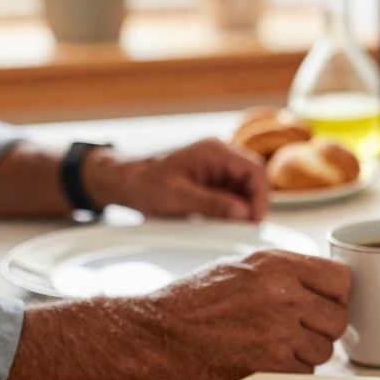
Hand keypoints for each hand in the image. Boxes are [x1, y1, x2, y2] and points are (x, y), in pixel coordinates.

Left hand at [86, 138, 269, 220]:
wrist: (119, 179)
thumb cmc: (142, 182)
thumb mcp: (177, 197)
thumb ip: (212, 204)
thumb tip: (243, 213)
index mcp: (214, 151)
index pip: (254, 171)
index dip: (261, 197)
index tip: (255, 221)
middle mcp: (219, 155)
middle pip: (253, 177)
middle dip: (254, 203)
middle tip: (248, 228)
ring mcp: (215, 166)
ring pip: (244, 186)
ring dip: (243, 206)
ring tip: (234, 227)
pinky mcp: (209, 178)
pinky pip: (230, 192)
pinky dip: (231, 207)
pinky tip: (222, 221)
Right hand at [134, 249, 351, 379]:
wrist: (156, 333)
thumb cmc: (194, 299)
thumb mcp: (243, 264)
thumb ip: (287, 270)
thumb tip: (323, 282)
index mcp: (278, 265)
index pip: (342, 280)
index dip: (337, 295)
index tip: (326, 303)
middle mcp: (283, 296)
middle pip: (338, 319)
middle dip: (322, 327)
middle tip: (299, 329)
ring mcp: (278, 332)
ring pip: (324, 350)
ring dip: (307, 352)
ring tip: (275, 344)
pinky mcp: (268, 366)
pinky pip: (304, 373)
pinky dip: (290, 372)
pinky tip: (265, 361)